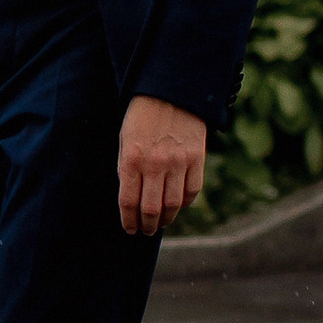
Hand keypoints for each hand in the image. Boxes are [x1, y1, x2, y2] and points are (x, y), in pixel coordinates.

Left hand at [117, 94, 205, 238]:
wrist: (170, 91)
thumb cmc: (142, 116)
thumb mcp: (125, 140)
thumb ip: (127, 169)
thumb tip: (132, 201)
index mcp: (131, 159)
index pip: (128, 202)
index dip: (129, 221)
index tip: (130, 229)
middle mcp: (154, 164)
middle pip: (151, 209)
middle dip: (147, 225)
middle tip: (146, 230)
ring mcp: (178, 162)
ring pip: (172, 205)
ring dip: (166, 219)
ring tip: (161, 222)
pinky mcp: (197, 158)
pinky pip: (192, 191)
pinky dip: (184, 203)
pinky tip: (178, 204)